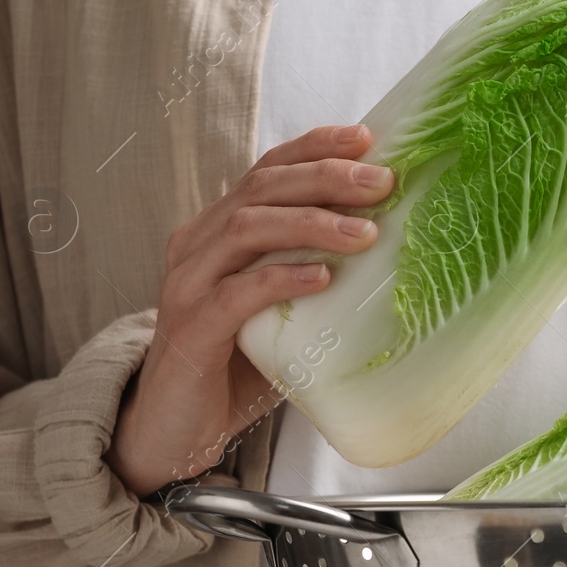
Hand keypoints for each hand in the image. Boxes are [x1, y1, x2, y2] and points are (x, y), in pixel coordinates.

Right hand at [106, 125, 392, 496]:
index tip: (366, 138)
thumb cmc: (235, 366)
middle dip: (325, 178)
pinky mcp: (191, 328)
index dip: (314, 147)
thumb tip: (391, 253)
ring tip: (365, 233)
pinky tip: (321, 277)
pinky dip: (282, 279)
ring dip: (311, 224)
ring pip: (248, 229)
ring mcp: (188, 284)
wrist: (175, 428)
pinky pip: (237, 292)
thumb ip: (315, 275)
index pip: (267, 170)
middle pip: (262, 188)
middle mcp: (198, 245)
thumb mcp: (282, 310)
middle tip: (381, 182)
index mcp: (219, 231)